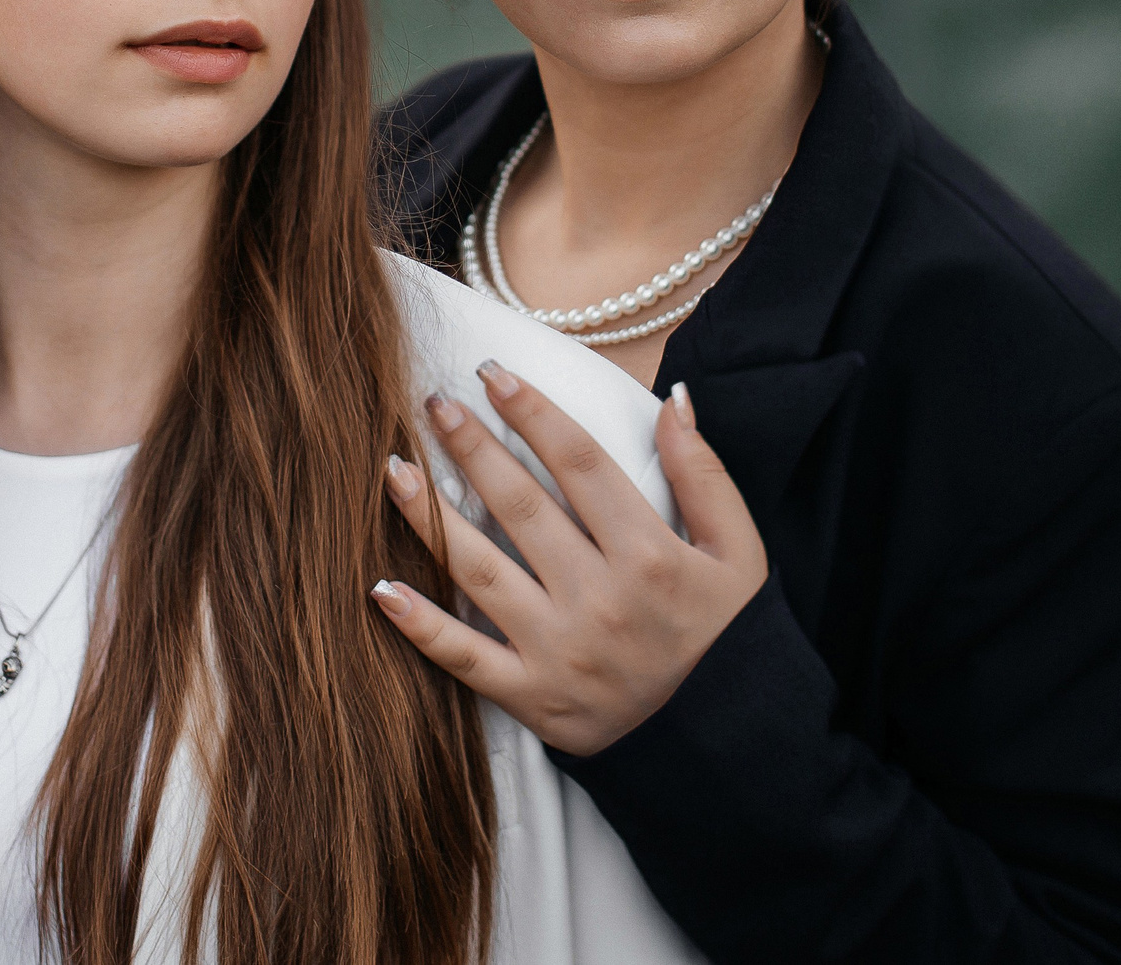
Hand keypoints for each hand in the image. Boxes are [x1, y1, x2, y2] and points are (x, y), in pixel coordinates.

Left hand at [371, 360, 768, 756]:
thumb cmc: (730, 640)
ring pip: (479, 570)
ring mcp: (559, 651)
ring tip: (393, 469)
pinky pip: (464, 657)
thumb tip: (671, 398)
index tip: (493, 373)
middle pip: (520, 506)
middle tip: (433, 403)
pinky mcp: (532, 699)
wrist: (728, 748)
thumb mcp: (740, 553)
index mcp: (650, 556)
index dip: (532, 412)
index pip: (579, 464)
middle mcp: (599, 599)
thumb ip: (704, 474)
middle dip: (471, 446)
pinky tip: (380, 587)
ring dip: (429, 517)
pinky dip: (419, 624)